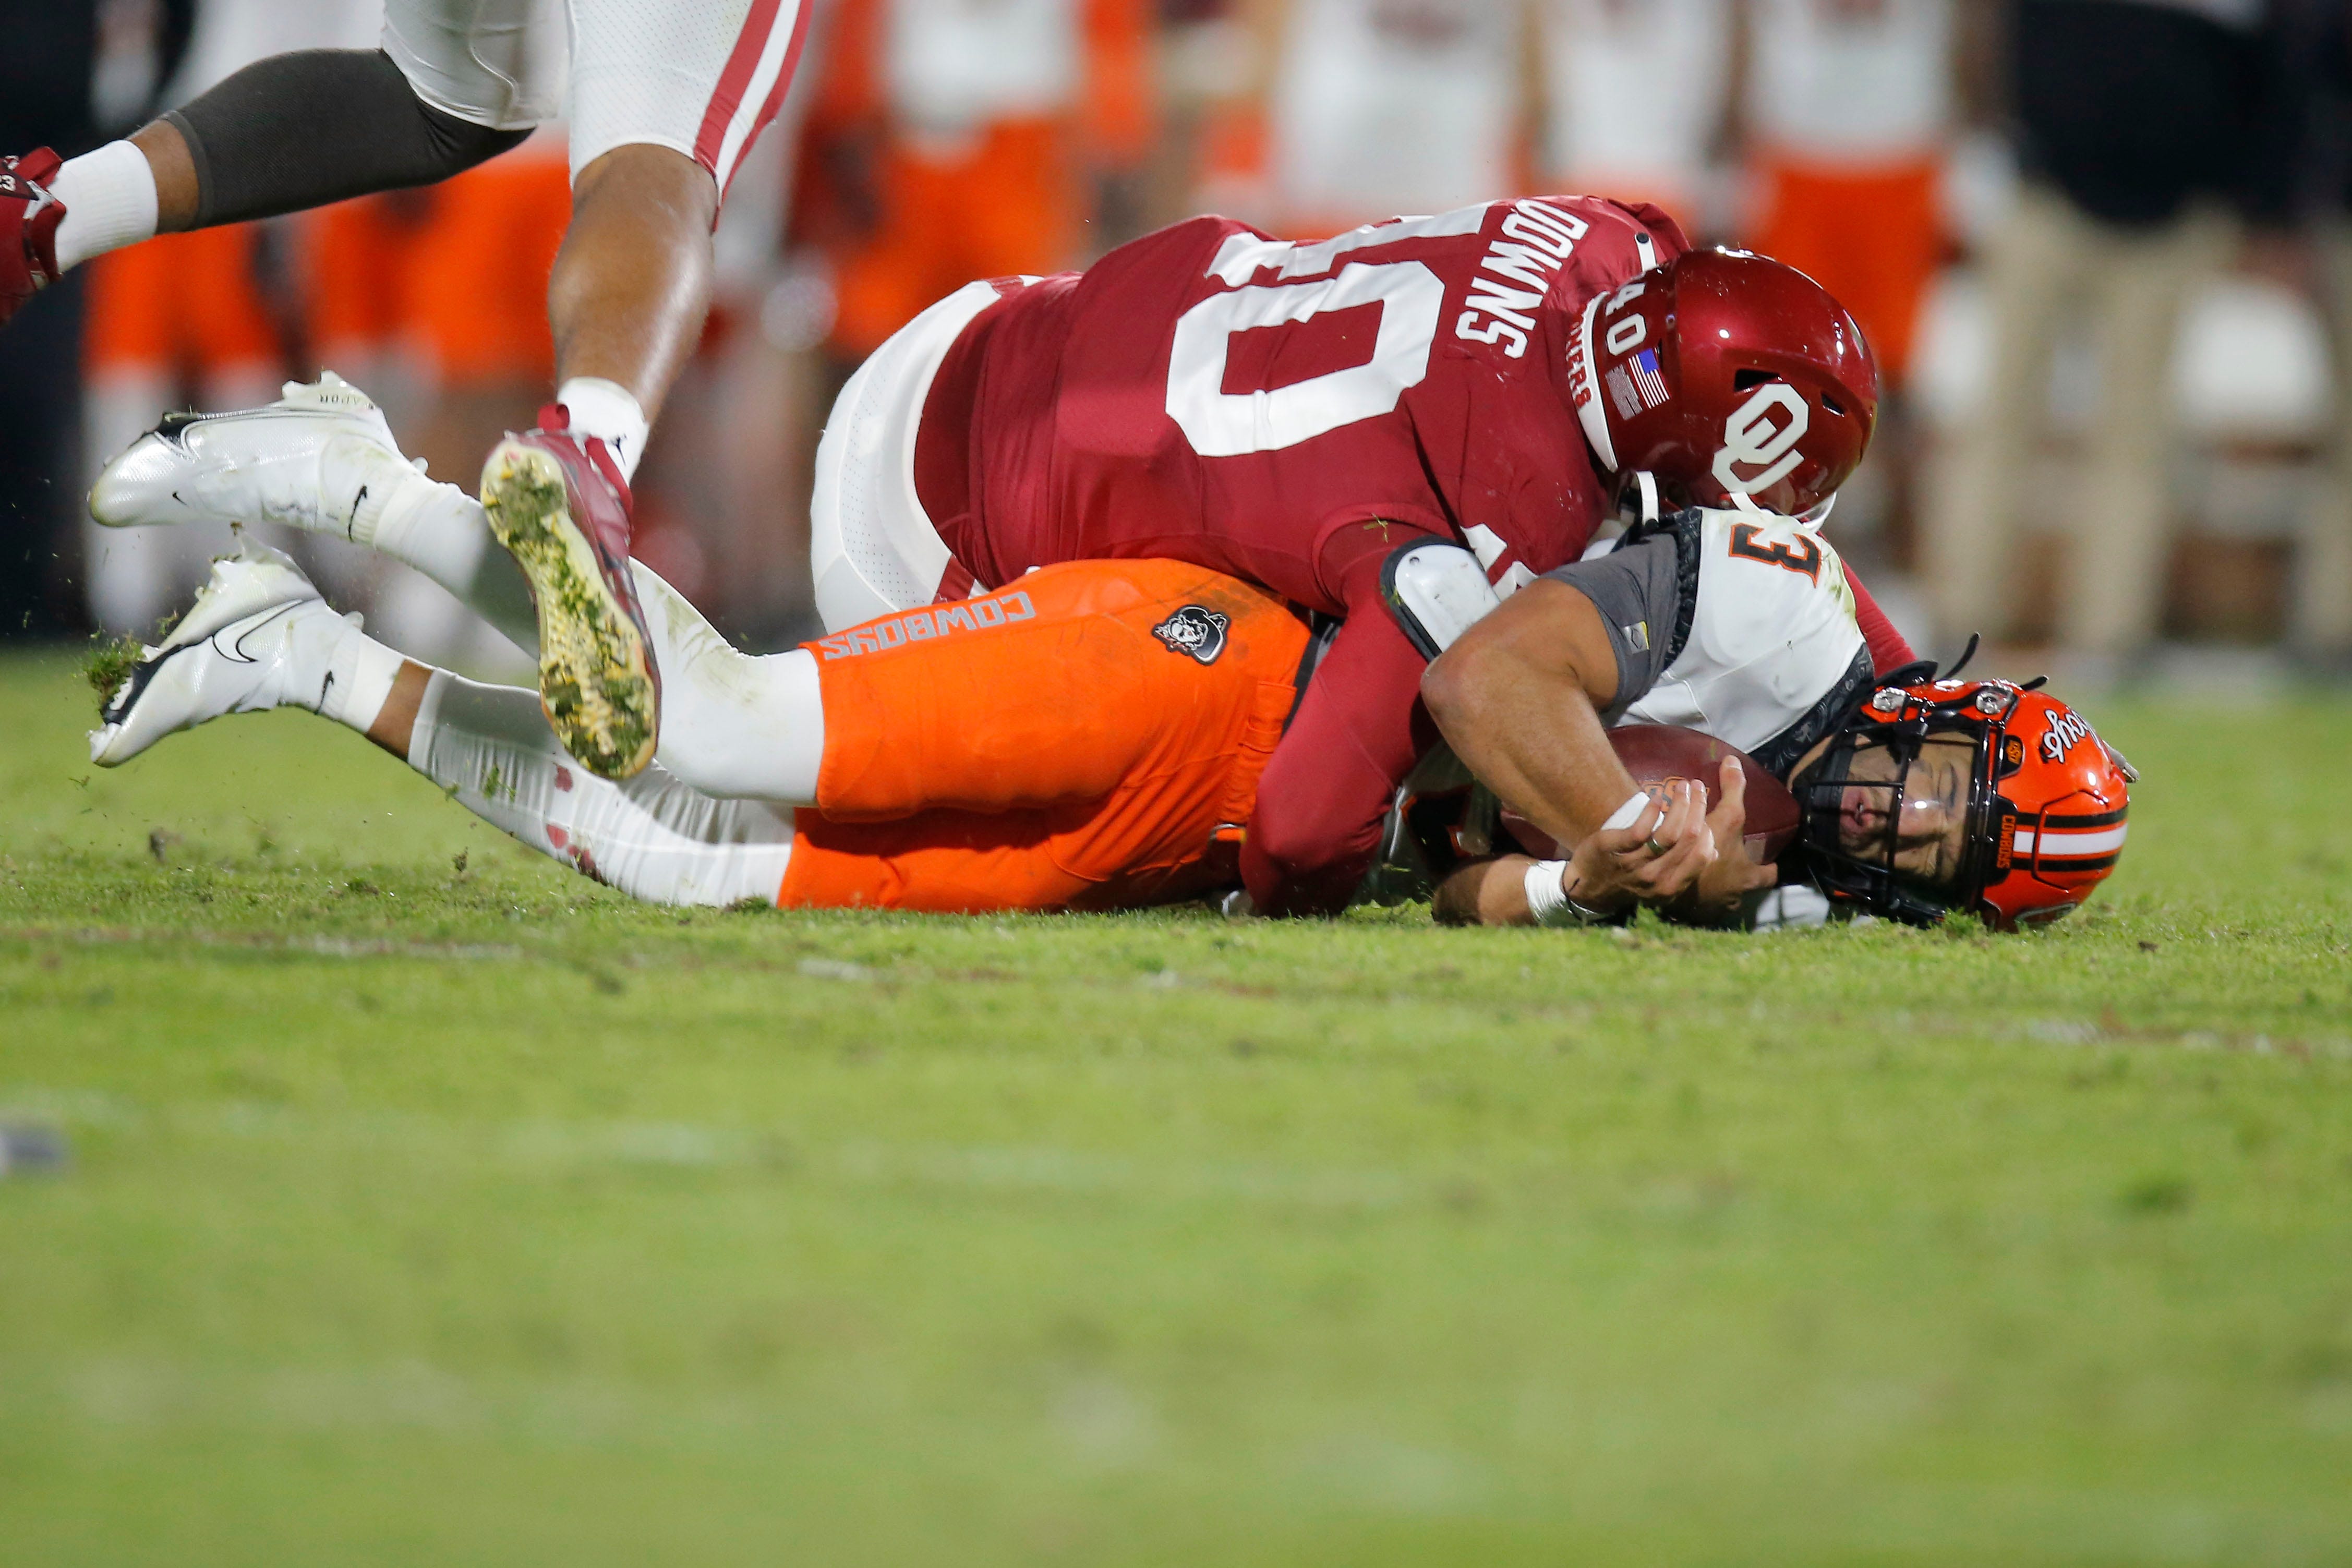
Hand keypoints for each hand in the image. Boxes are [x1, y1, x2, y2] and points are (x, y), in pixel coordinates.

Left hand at [1561, 777, 1717, 912]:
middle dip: (1697, 808)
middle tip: (1696, 787)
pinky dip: (1652, 811)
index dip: (1708, 830)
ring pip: (1668, 833)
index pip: (1702, 856)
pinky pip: (1641, 829)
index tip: (1704, 810)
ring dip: (1680, 804)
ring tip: (1682, 786)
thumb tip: (1715, 851)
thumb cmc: (1629, 879)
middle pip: (1688, 839)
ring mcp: (1635, 864)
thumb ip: (1686, 869)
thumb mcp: (1660, 882)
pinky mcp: (1614, 849)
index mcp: (1671, 887)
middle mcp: (1656, 879)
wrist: (1586, 887)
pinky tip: (1657, 798)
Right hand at [1672, 756, 1780, 925]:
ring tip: (1706, 866)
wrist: (1664, 880)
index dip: (1769, 866)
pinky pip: (1697, 901)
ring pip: (1721, 897)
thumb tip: (1734, 761)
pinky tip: (1683, 877)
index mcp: (1748, 880)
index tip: (1767, 858)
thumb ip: (1733, 791)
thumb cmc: (1704, 852)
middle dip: (1739, 876)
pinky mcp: (1690, 911)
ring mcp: (1712, 908)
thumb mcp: (1725, 818)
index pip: (1770, 875)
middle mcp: (1734, 899)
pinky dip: (1693, 890)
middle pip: (1746, 888)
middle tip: (1731, 858)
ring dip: (1716, 885)